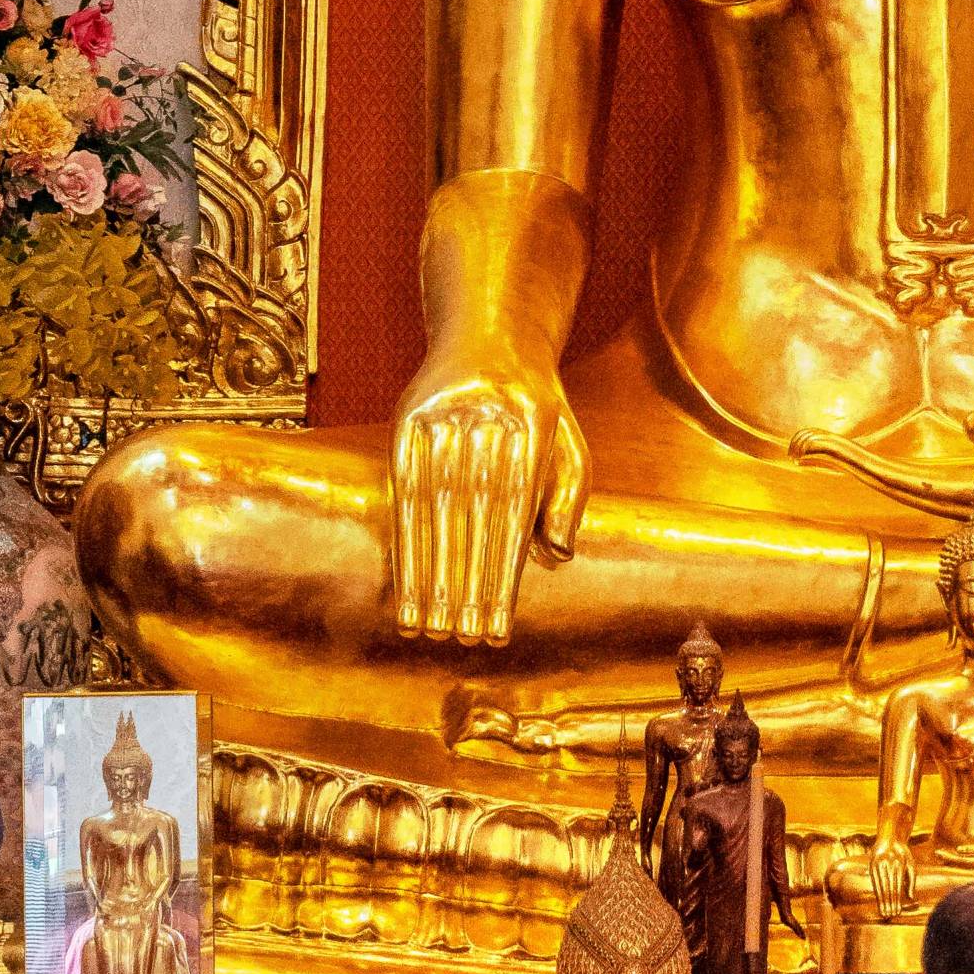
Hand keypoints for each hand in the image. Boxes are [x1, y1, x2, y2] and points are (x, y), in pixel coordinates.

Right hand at [390, 349, 588, 644]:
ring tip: (432, 627)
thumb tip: (556, 559)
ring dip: (432, 572)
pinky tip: (408, 583)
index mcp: (534, 421)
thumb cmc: (538, 409)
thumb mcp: (570, 446)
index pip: (515, 513)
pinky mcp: (406, 417)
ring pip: (436, 507)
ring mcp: (442, 413)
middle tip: (465, 640)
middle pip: (474, 515)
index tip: (498, 628)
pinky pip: (403, 491)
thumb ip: (569, 500)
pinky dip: (405, 543)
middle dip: (468, 583)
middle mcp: (486, 414)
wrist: (491, 333)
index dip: (504, 574)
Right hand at [867, 841, 914, 918]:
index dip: (896, 900)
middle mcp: (888, 864)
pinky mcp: (872, 864)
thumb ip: (911, 881)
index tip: (897, 912)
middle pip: (888, 888)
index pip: (897, 886)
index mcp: (899, 864)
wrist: (890, 836)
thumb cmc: (903, 853)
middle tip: (890, 916)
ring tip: (884, 912)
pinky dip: (877, 893)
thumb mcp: (911, 864)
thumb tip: (911, 897)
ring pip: (881, 886)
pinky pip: (875, 881)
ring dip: (882, 900)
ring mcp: (879, 864)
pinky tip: (879, 901)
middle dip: (889, 903)